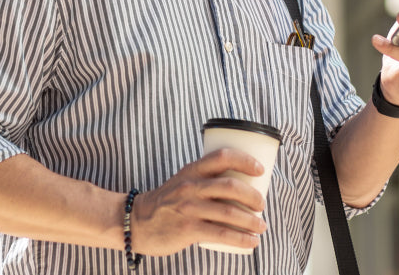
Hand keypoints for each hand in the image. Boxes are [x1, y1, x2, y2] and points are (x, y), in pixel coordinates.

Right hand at [129, 148, 267, 255]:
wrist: (137, 221)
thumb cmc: (168, 202)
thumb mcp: (183, 181)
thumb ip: (206, 179)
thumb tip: (241, 185)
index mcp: (192, 170)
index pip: (223, 156)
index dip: (245, 160)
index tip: (260, 169)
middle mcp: (191, 186)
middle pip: (231, 186)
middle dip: (253, 196)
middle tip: (261, 205)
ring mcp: (189, 208)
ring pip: (230, 212)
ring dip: (252, 221)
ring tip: (261, 226)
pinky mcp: (188, 229)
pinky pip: (221, 233)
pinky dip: (241, 238)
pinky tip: (252, 241)